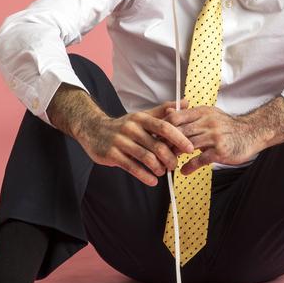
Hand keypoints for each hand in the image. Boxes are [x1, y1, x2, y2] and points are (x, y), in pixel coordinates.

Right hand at [76, 100, 194, 186]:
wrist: (93, 130)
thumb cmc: (124, 126)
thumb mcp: (142, 116)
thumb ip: (163, 111)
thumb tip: (185, 102)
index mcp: (141, 118)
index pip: (164, 126)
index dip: (179, 138)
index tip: (190, 148)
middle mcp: (131, 128)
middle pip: (157, 145)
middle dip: (170, 158)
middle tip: (174, 165)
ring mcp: (120, 141)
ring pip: (146, 158)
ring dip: (158, 168)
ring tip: (162, 172)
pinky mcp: (112, 155)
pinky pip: (132, 167)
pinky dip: (145, 176)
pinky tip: (152, 181)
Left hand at [162, 104, 258, 174]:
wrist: (251, 132)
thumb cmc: (227, 126)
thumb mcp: (209, 114)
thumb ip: (189, 115)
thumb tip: (168, 112)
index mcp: (202, 112)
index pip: (176, 117)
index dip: (163, 127)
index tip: (156, 136)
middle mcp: (207, 122)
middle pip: (179, 131)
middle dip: (166, 143)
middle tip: (157, 152)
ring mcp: (214, 137)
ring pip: (187, 145)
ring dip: (175, 155)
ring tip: (168, 163)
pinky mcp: (220, 151)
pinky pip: (200, 160)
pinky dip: (189, 167)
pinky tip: (184, 171)